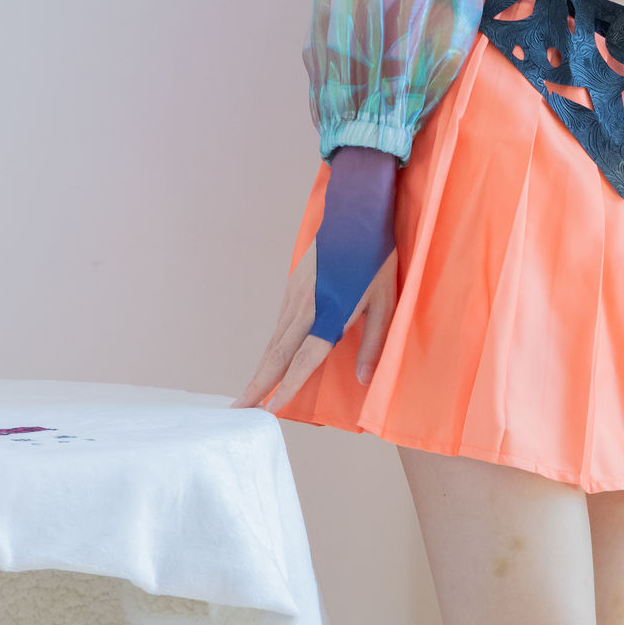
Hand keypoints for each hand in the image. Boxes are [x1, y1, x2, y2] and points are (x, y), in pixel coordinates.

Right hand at [234, 241, 398, 411]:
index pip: (303, 360)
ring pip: (273, 341)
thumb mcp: (385, 302)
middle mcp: (305, 308)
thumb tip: (364, 380)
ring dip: (260, 369)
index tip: (269, 410)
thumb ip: (373, 344)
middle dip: (257, 385)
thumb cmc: (376, 259)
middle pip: (276, 355)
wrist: (355, 214)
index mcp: (329, 314)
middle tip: (238, 410)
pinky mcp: (292, 287)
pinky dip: (270, 349)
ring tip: (248, 394)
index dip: (287, 387)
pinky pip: (278, 326)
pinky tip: (268, 363)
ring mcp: (295, 296)